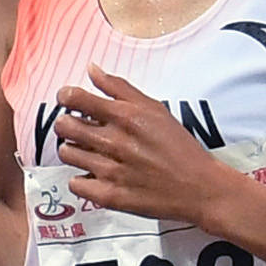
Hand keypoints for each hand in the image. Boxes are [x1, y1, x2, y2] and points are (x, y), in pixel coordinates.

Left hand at [53, 66, 236, 223]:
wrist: (200, 188)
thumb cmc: (180, 148)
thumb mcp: (155, 110)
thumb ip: (120, 88)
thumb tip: (92, 69)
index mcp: (126, 116)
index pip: (73, 97)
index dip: (66, 97)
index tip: (70, 101)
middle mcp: (114, 142)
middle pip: (64, 126)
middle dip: (68, 125)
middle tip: (82, 130)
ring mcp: (110, 170)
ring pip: (67, 154)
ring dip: (76, 152)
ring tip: (92, 154)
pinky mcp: (109, 195)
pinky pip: (75, 184)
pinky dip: (83, 180)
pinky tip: (97, 176)